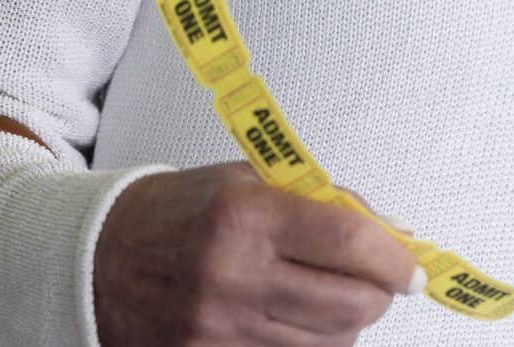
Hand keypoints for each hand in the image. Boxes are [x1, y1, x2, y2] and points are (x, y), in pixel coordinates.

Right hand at [95, 163, 420, 345]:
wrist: (101, 259)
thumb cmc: (183, 214)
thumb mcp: (251, 183)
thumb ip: (324, 204)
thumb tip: (396, 236)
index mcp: (244, 214)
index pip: (349, 240)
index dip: (394, 259)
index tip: (412, 266)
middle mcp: (231, 275)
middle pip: (348, 304)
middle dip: (379, 295)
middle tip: (380, 281)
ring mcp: (218, 329)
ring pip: (328, 344)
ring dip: (346, 325)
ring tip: (329, 297)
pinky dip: (311, 346)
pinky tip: (299, 323)